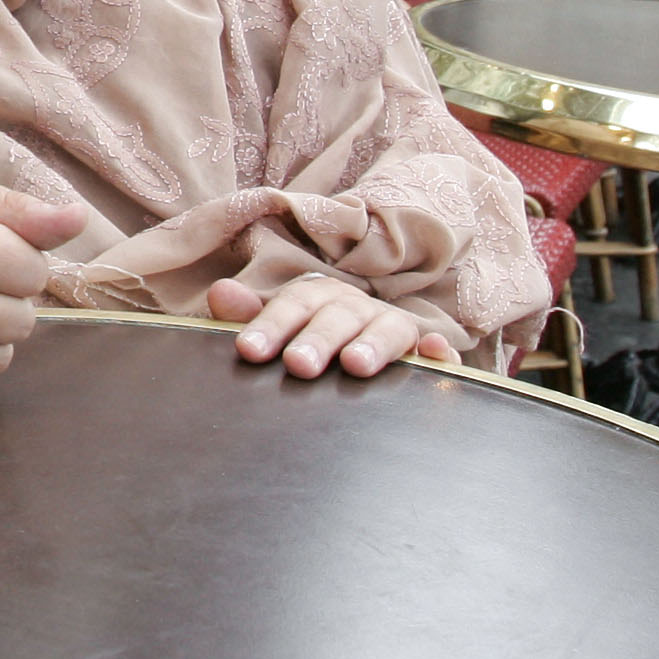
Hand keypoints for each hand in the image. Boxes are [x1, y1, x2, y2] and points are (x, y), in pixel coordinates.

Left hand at [209, 275, 450, 378]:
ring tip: (356, 365)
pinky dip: (439, 353)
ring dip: (373, 344)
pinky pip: (437, 351)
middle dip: (318, 339)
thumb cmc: (313, 337)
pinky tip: (435, 355)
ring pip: (387, 329)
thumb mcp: (283, 325)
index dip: (272, 324)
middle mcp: (357, 309)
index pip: (294, 304)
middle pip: (338, 317)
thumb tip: (220, 293)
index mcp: (320, 298)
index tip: (249, 350)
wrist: (365, 341)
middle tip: (299, 365)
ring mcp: (393, 329)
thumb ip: (253, 314)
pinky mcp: (425, 354)